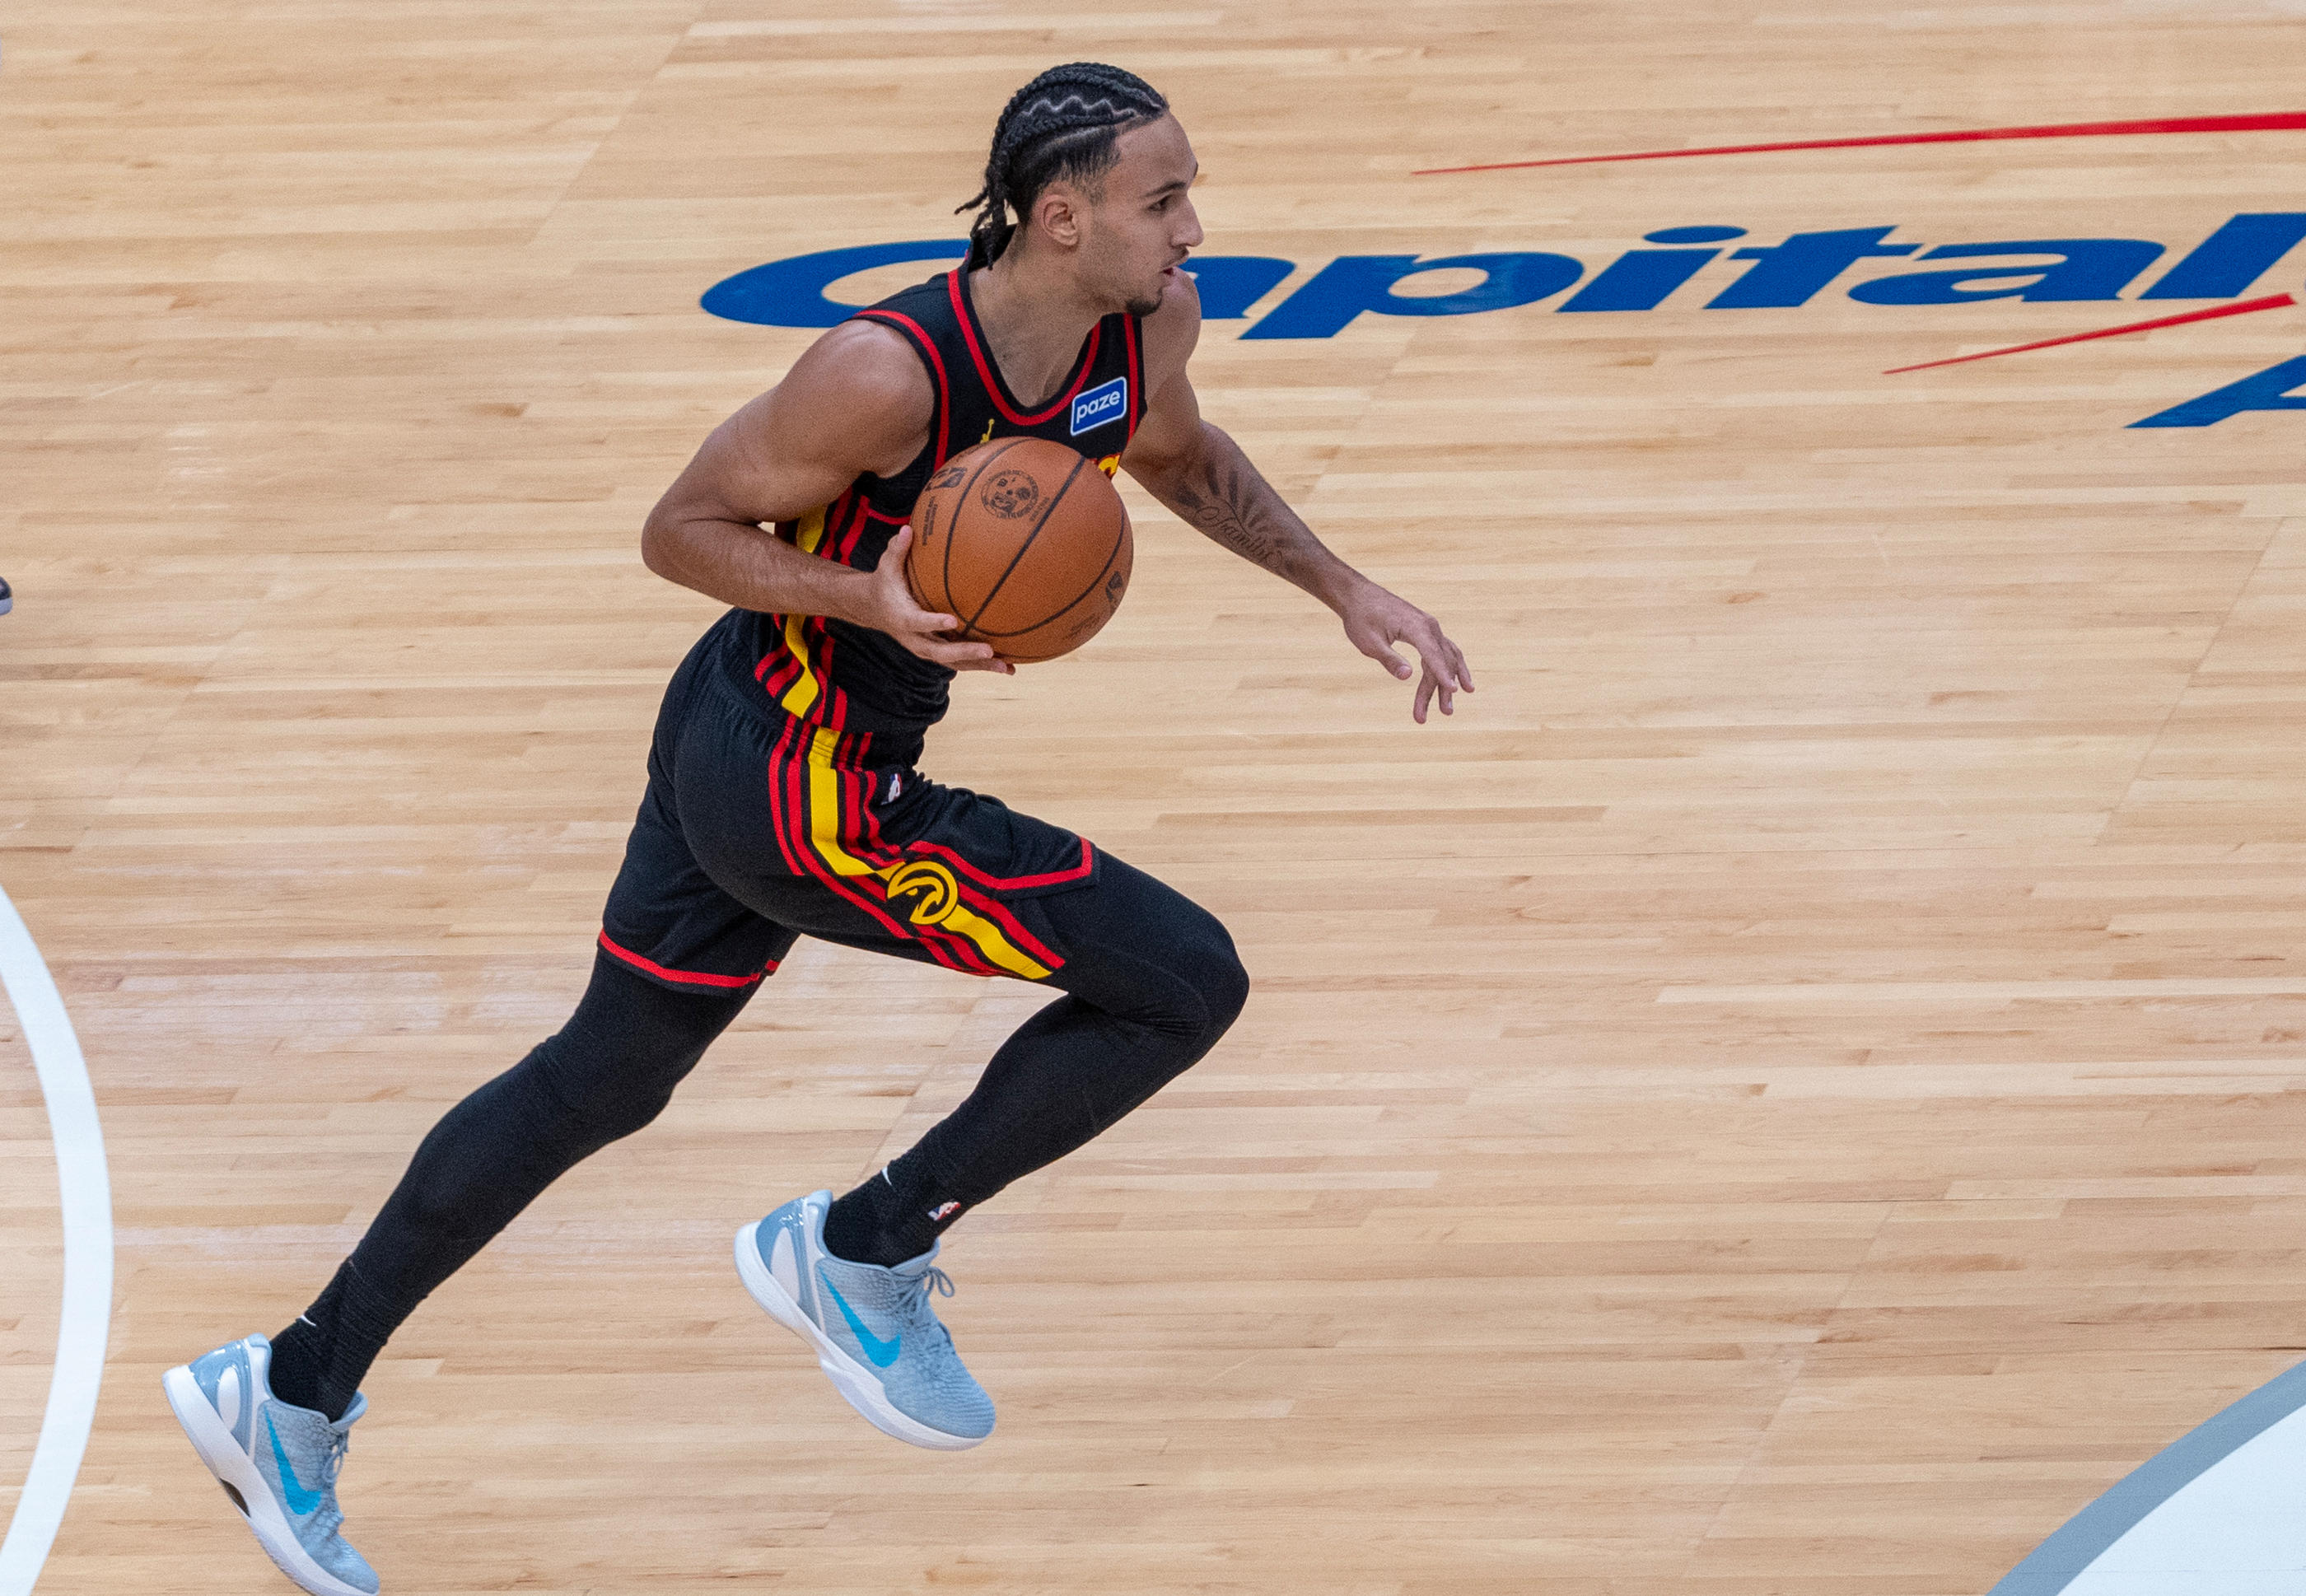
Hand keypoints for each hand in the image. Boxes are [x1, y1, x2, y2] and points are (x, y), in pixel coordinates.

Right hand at [856, 528, 1013, 674]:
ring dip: (980, 666)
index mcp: (902, 618)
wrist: (873, 609)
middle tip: (989, 651)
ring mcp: (926, 649)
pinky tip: (1007, 667)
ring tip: (1006, 668)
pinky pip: (960, 662)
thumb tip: (906, 528)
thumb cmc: (885, 583)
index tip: (952, 619)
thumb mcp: (887, 566)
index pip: (918, 622)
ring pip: (954, 663)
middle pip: (940, 652)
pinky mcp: (936, 652)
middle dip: (965, 652)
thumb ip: (897, 549)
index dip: (934, 622)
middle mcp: (915, 639)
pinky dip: (981, 664)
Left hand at [1337, 580, 1472, 723]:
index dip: (1443, 675)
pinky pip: (1442, 651)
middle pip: (1442, 660)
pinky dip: (1448, 667)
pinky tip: (1452, 682)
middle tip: (1445, 714)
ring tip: (1450, 706)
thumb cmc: (1361, 619)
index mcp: (1416, 627)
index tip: (1454, 691)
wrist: (1358, 596)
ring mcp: (1429, 627)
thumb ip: (1389, 659)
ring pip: (1445, 657)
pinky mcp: (1425, 630)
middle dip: (1442, 688)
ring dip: (1449, 681)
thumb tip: (1407, 676)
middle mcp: (1429, 626)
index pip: (1434, 654)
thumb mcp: (1370, 643)